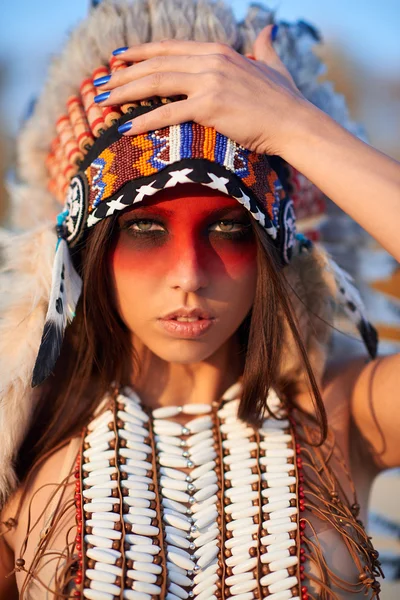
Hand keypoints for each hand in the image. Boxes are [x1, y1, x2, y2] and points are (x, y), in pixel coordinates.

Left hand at [95, 25, 309, 155]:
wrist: (294, 123)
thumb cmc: (284, 100)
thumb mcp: (272, 65)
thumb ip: (264, 45)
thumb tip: (268, 28)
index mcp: (217, 51)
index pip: (169, 48)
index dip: (140, 53)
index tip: (118, 59)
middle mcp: (210, 61)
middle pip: (156, 64)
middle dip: (123, 75)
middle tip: (100, 86)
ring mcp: (209, 82)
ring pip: (156, 83)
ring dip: (125, 93)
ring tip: (102, 103)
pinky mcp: (210, 106)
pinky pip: (168, 113)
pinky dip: (143, 121)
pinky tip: (124, 129)